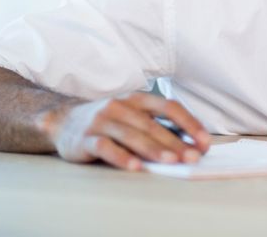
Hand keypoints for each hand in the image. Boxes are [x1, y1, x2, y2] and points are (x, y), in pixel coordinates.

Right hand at [41, 92, 210, 170]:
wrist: (62, 122)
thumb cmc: (107, 121)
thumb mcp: (131, 116)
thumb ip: (156, 126)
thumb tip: (190, 144)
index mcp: (136, 99)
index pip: (168, 107)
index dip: (188, 123)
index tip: (204, 141)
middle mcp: (120, 106)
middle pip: (152, 125)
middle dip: (175, 142)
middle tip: (192, 157)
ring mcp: (102, 121)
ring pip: (132, 135)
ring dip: (154, 149)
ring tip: (171, 162)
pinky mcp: (86, 138)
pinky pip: (106, 147)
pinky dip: (122, 157)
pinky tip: (136, 167)